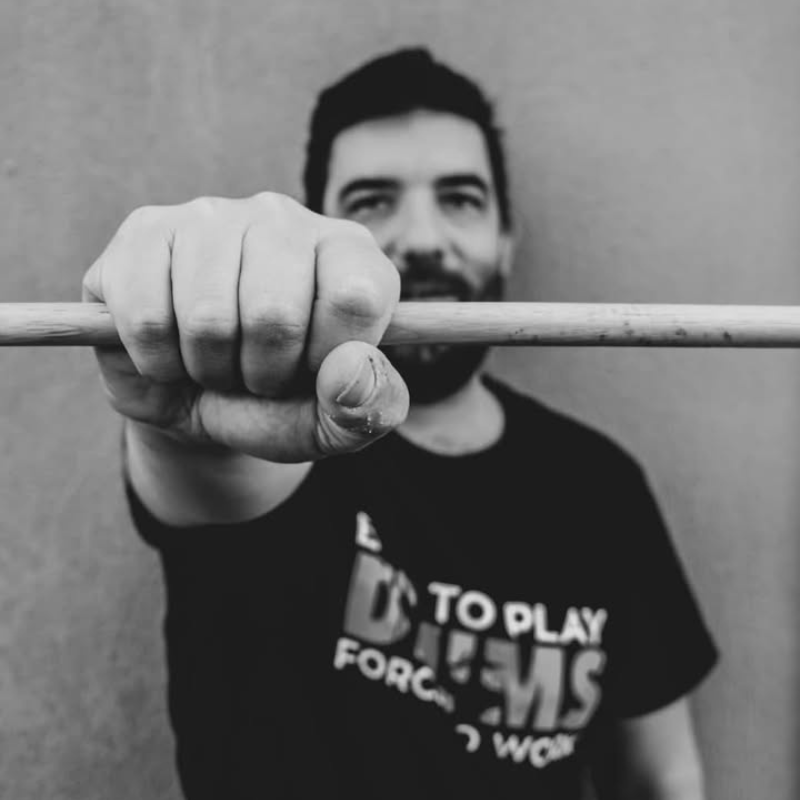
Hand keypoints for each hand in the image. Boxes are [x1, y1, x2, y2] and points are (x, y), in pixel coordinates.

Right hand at [82, 193, 408, 462]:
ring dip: (208, 369)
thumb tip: (351, 365)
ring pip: (206, 318)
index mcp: (349, 255)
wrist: (199, 402)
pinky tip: (169, 348)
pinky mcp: (145, 232)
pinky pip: (145, 316)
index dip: (328, 357)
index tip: (313, 370)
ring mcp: (211, 217)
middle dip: (262, 373)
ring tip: (214, 361)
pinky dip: (157, 360)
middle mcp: (284, 219)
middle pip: (275, 312)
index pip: (358, 296)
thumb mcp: (338, 422)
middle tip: (256, 374)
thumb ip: (371, 405)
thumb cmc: (281, 404)